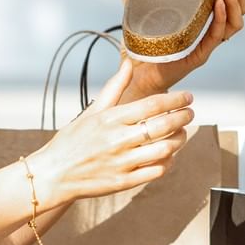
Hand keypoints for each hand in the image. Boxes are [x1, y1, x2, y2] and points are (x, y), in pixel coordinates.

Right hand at [32, 58, 194, 203]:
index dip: (176, 100)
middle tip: (190, 113)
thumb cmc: (73, 140)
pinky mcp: (124, 182)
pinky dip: (168, 162)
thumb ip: (114, 87)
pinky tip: (169, 155)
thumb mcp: (92, 111)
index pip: (153, 104)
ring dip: (179, 140)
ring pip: (165, 150)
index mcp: (111, 119)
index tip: (188, 97)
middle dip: (183, 117)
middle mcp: (118, 140)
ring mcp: (122, 162)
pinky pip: (156, 171)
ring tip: (182, 133)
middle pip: (163, 126)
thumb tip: (127, 63)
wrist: (54, 174)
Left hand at [115, 0, 244, 98]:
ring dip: (234, 2)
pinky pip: (217, 36)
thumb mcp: (136, 9)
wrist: (133, 73)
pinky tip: (218, 4)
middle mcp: (208, 30)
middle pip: (238, 9)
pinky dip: (221, 19)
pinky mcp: (200, 54)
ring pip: (235, 23)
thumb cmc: (139, 44)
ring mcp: (206, 43)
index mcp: (200, 17)